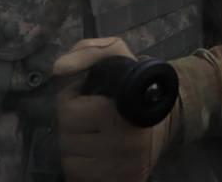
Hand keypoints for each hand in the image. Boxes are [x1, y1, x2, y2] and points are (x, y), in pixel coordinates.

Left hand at [54, 37, 177, 181]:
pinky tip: (96, 153)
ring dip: (76, 145)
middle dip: (73, 122)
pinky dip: (81, 166)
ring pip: (68, 159)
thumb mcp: (117, 56)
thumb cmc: (134, 87)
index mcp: (121, 113)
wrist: (163, 121)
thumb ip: (88, 52)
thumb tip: (58, 68)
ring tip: (94, 133)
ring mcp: (121, 169)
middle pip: (65, 136)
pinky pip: (77, 177)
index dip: (74, 99)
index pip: (69, 111)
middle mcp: (123, 145)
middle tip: (90, 115)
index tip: (89, 95)